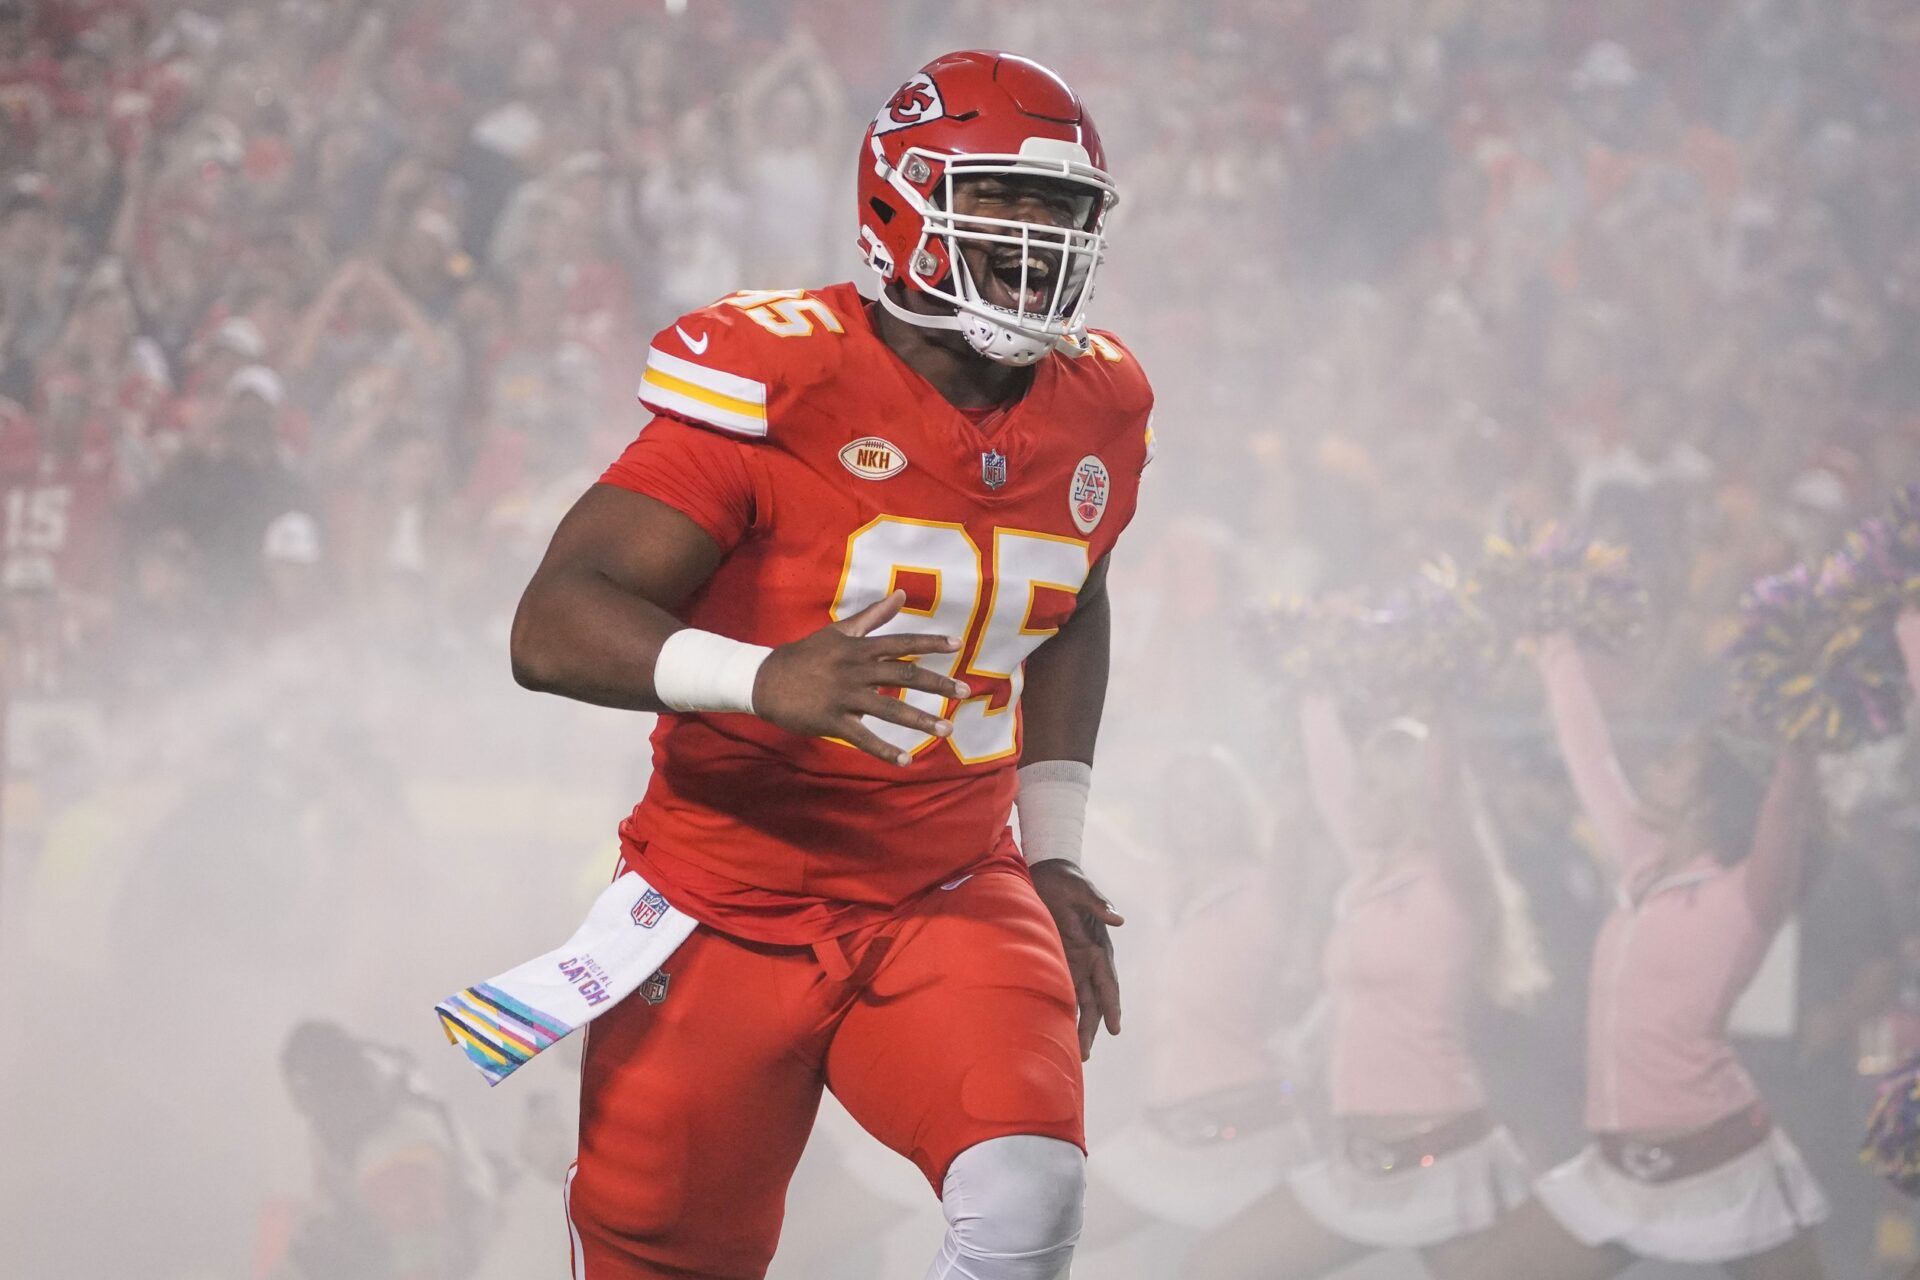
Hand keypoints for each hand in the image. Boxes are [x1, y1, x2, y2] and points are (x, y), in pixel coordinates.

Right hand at [752, 590, 968, 764]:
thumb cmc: (806, 654)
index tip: (957, 644)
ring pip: (889, 708)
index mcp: (858, 648)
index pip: (901, 642)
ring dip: (920, 719)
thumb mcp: (839, 632)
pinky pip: (862, 738)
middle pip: (903, 674)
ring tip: (946, 729)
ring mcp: (844, 696)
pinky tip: (905, 761)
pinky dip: (884, 750)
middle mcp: (856, 669)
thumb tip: (901, 595)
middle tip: (965, 691)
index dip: (929, 642)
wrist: (765, 679)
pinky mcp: (831, 721)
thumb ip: (873, 616)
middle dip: (937, 683)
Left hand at [1029, 859, 1123, 1059]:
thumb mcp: (1082, 889)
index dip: (1111, 1005)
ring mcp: (1075, 961)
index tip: (1114, 1028)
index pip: (1108, 981)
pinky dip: (1064, 1010)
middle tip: (1086, 1054)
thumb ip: (1098, 903)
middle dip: (1092, 1026)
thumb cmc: (1068, 880)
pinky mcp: (1059, 959)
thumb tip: (1119, 919)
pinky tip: (1060, 1030)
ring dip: (1080, 1025)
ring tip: (1078, 1053)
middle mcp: (1090, 958)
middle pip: (1094, 999)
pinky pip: (1064, 990)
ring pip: (1080, 1000)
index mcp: (1099, 945)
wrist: (1048, 873)